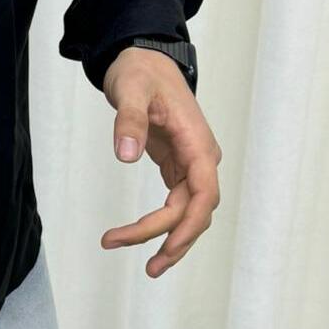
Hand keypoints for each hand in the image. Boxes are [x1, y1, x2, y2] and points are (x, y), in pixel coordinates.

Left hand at [98, 49, 221, 276]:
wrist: (146, 60)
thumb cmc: (141, 72)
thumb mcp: (131, 89)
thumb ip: (129, 119)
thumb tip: (125, 154)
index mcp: (196, 142)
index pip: (204, 193)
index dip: (189, 224)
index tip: (166, 246)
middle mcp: (201, 158)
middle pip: (196, 211)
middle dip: (174, 241)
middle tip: (147, 268)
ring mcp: (192, 164)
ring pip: (189, 213)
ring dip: (170, 240)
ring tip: (147, 266)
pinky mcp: (178, 167)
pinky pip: (178, 205)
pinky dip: (163, 225)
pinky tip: (143, 239)